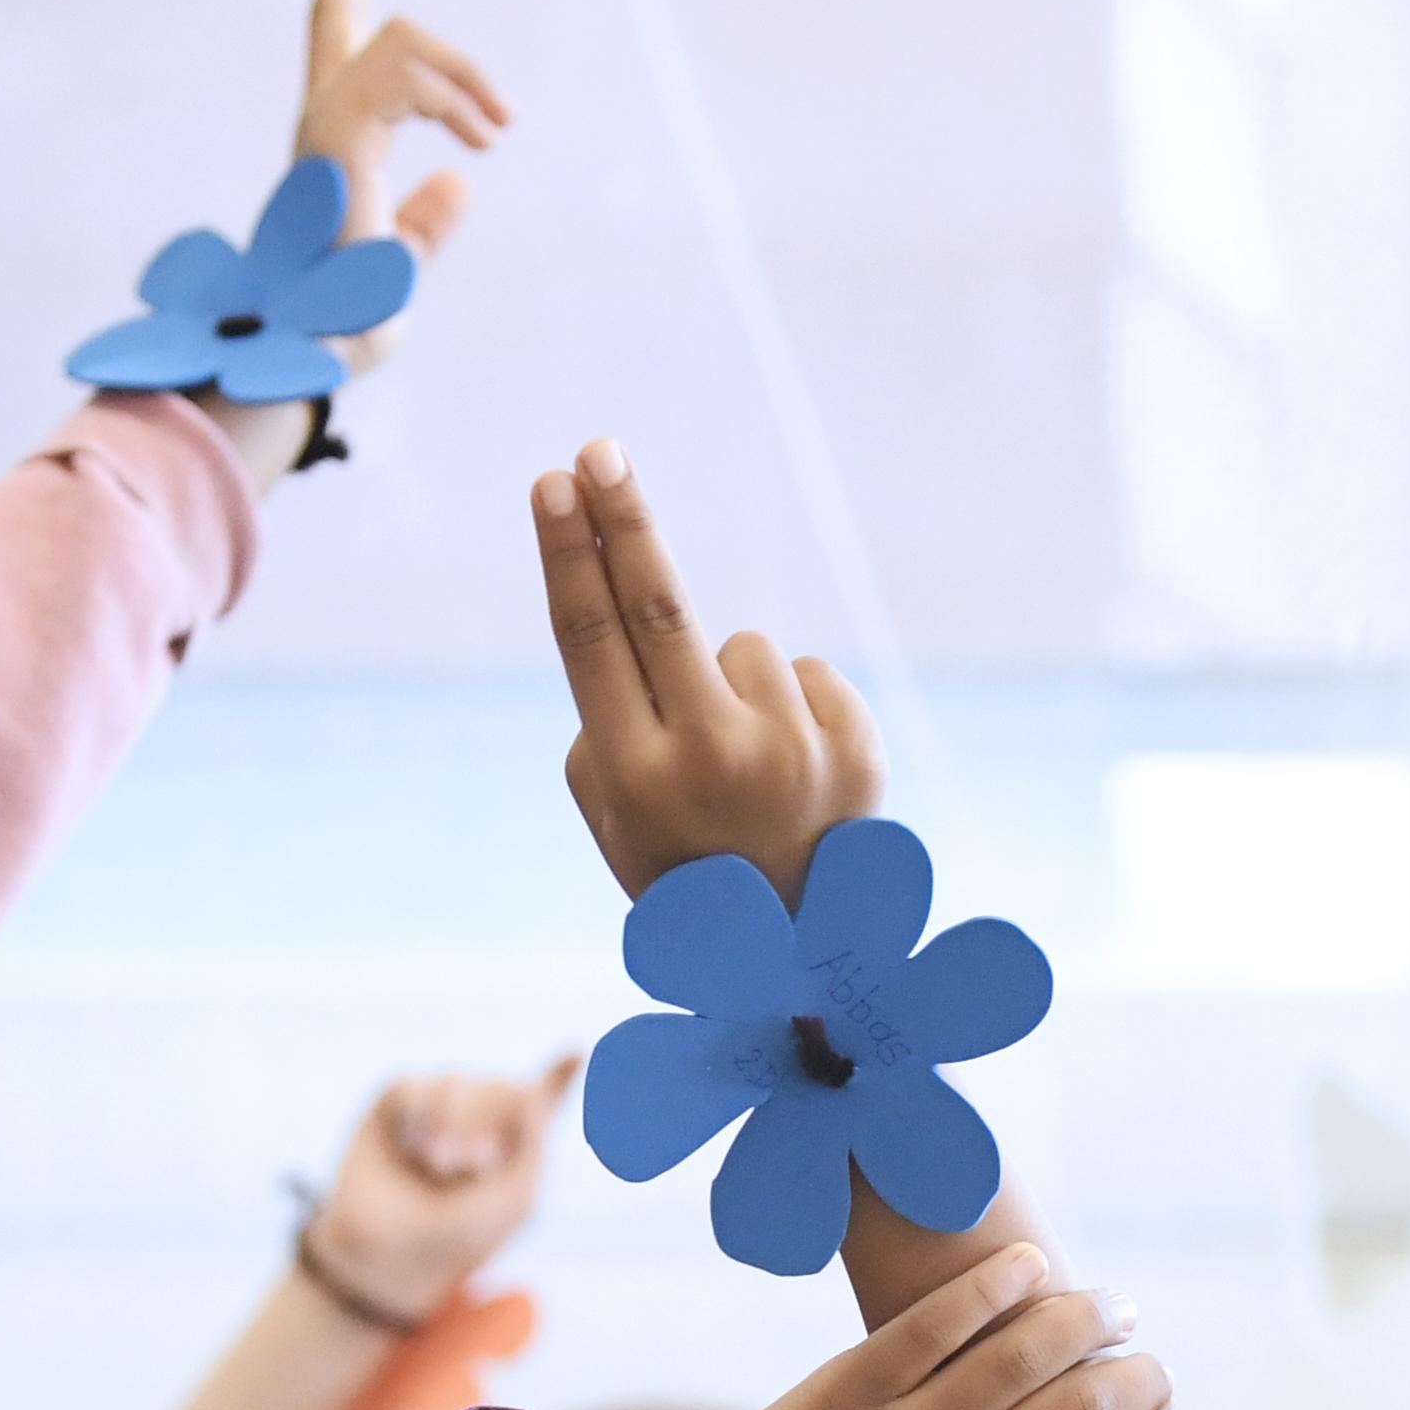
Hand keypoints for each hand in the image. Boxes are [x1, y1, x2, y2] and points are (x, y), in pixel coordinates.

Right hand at [291, 0, 501, 359]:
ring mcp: (323, 121)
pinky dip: (455, 103)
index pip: (335, 27)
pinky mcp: (338, 137)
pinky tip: (480, 141)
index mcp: (333, 135)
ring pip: (403, 38)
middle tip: (441, 29)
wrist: (316, 352)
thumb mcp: (396, 268)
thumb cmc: (342, 328)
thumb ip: (423, 225)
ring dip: (465, 81)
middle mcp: (318, 115)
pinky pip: (408, 80)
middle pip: (350, 9)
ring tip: (495, 131)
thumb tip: (460, 183)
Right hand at [306, 1060, 574, 1322]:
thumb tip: (532, 1090)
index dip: (561, 1073)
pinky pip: (414, 1084)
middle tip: (468, 1171)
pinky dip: (415, 1117)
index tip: (578, 1052)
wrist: (387, 1253)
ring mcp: (439, 1103)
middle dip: (488, 1129)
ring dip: (451, 1126)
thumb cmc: (457, 1235)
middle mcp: (481, 1113)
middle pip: (504, 1087)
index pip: (545, 1096)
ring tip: (437, 1165)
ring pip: (458, 1082)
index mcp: (518, 1139)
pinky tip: (407, 1148)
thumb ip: (534, 1146)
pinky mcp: (398, 1100)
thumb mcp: (512, 1203)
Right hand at [536, 440, 882, 898]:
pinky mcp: (857, 747)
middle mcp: (714, 761)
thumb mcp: (615, 817)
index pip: (593, 639)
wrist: (797, 959)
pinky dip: (792, 705)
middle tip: (598, 450)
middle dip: (624, 521)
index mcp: (636, 780)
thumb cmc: (683, 866)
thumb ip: (609, 717)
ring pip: (744, 645)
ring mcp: (793, 753)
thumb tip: (617, 589)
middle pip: (660, 607)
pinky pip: (805, 673)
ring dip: (733, 682)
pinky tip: (794, 771)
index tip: (553, 484)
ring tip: (744, 768)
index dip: (570, 553)